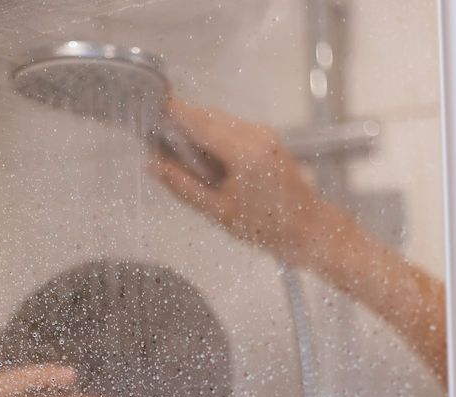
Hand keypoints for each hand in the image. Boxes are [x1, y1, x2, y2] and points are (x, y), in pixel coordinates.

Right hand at [151, 99, 326, 265]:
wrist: (308, 229)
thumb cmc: (266, 228)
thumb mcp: (217, 212)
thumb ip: (181, 185)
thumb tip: (151, 164)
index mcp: (244, 152)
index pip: (198, 120)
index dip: (170, 111)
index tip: (146, 107)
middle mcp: (255, 134)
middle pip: (206, 115)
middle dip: (179, 122)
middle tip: (153, 139)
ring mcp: (263, 132)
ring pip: (217, 119)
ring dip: (194, 129)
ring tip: (174, 152)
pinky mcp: (265, 137)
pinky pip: (230, 127)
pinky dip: (210, 135)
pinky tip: (201, 157)